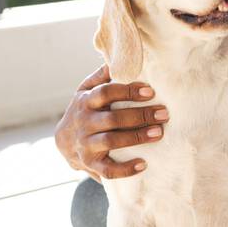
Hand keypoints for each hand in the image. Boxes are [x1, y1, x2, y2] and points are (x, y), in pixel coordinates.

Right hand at [54, 63, 167, 179]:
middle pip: (113, 118)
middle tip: (164, 114)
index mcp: (86, 101)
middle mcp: (84, 122)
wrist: (63, 141)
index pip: (105, 93)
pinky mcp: (90, 163)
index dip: (127, 91)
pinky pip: (108, 169)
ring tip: (159, 133)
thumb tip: (116, 57)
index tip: (150, 91)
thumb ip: (100, 76)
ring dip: (137, 137)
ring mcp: (86, 144)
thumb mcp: (85, 90)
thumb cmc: (83, 110)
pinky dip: (125, 169)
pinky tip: (144, 164)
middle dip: (140, 115)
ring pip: (111, 141)